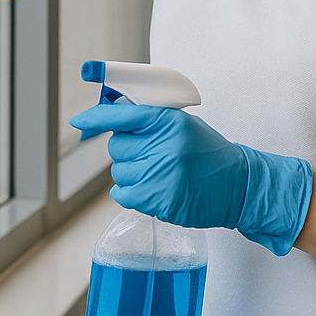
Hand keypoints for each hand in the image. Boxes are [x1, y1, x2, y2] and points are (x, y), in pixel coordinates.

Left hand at [70, 104, 312, 255]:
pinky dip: (131, 192)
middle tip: (150, 154)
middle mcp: (164, 146)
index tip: (79, 121)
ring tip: (158, 173)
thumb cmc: (209, 153)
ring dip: (131, 173)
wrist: (237, 185)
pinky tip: (152, 188)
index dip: (97, 117)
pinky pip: (122, 193)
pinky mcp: (158, 200)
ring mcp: (161, 174)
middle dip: (127, 150)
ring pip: (118, 171)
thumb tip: (113, 116)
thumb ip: (151, 120)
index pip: (124, 114)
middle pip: (117, 146)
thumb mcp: (184, 125)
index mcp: (170, 122)